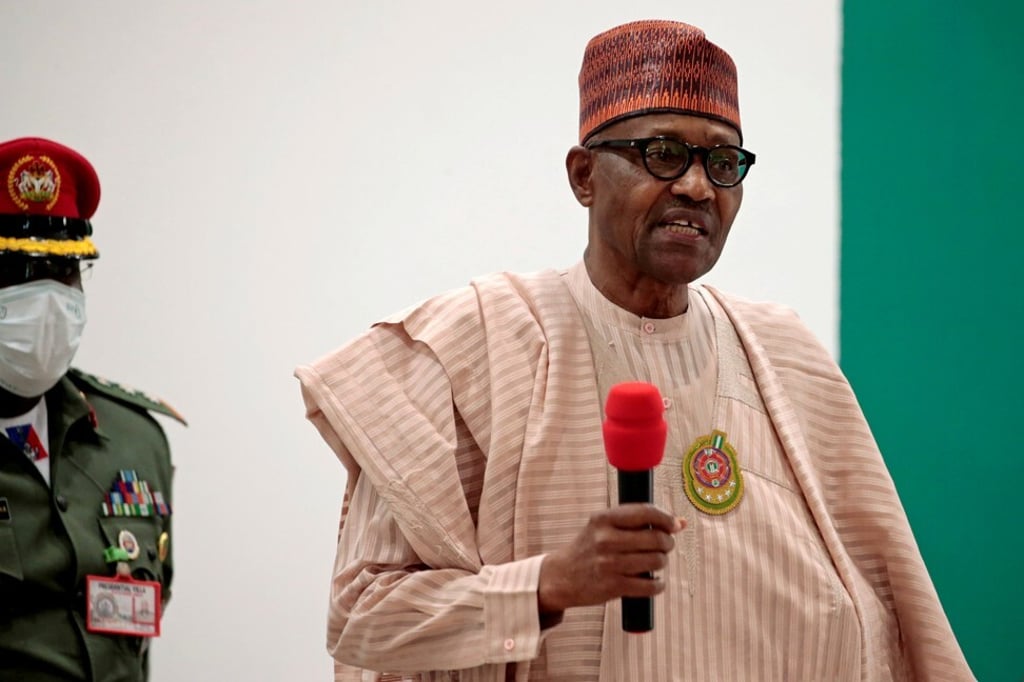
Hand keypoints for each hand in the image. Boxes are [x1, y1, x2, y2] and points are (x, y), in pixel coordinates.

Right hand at [537, 504, 684, 614]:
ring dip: (662, 563)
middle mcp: (606, 539)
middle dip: (667, 543)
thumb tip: (681, 522)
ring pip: (656, 561)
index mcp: (603, 519)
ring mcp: (610, 563)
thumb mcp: (603, 527)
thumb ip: (638, 522)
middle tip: (664, 546)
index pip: (645, 512)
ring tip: (654, 562)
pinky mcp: (613, 586)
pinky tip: (653, 580)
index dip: (666, 518)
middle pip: (656, 538)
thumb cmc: (588, 548)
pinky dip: (658, 584)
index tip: (674, 524)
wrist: (561, 577)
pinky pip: (651, 585)